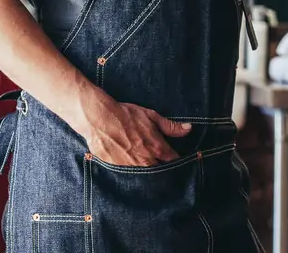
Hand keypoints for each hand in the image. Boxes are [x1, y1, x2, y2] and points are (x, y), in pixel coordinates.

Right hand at [76, 97, 190, 166]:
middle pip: (159, 170)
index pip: (173, 160)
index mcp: (156, 147)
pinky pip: (127, 172)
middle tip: (161, 162)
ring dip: (145, 168)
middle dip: (161, 167)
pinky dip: (130, 168)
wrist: (98, 119)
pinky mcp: (116, 168)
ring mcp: (130, 166)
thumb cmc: (126, 115)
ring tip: (143, 161)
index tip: (178, 160)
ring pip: (143, 172)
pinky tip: (128, 161)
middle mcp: (145, 160)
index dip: (176, 160)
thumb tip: (188, 129)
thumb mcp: (151, 116)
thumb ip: (170, 126)